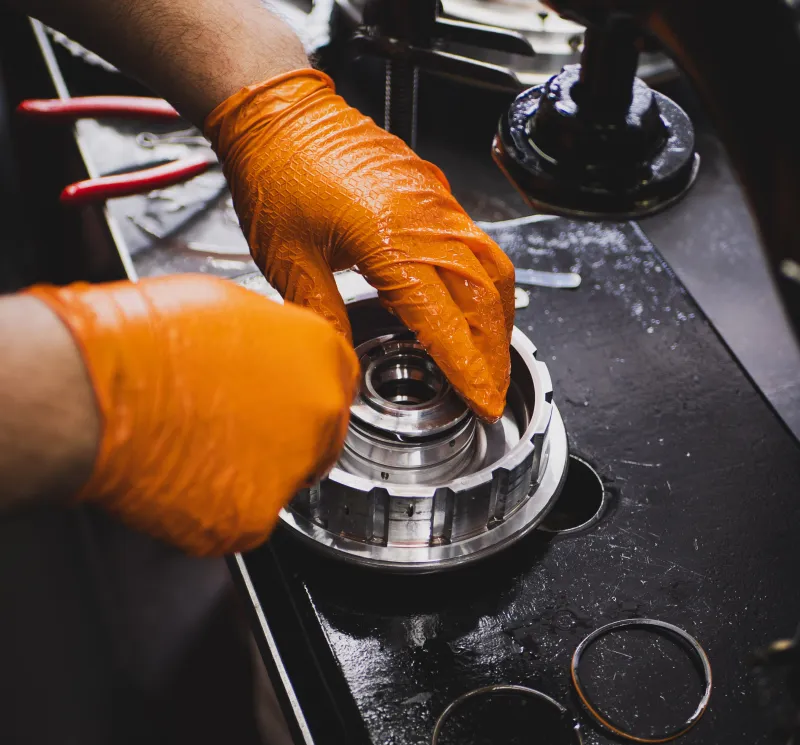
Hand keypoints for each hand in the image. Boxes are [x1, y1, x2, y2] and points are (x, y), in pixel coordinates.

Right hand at [26, 275, 358, 555]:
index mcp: (322, 353)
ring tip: (199, 445)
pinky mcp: (254, 518)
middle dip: (284, 434)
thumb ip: (270, 340)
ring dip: (250, 470)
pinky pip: (245, 516)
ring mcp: (292, 468)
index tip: (286, 400)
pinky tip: (185, 475)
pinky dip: (217, 504)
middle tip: (235, 426)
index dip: (304, 392)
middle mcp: (321, 412)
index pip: (337, 381)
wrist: (95, 388)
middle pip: (319, 435)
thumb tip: (268, 354)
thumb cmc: (145, 339)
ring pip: (282, 479)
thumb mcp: (229, 309)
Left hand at [205, 69, 515, 421]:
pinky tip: (474, 303)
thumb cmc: (277, 173)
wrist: (279, 110)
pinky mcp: (433, 191)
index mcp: (390, 238)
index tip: (485, 401)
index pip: (446, 320)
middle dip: (495, 351)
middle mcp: (425, 218)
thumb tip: (340, 364)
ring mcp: (435, 201)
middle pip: (484, 297)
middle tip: (496, 389)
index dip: (469, 367)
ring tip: (494, 355)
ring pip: (491, 267)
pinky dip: (484, 281)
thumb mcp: (289, 260)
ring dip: (498, 317)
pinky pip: (475, 241)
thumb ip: (324, 317)